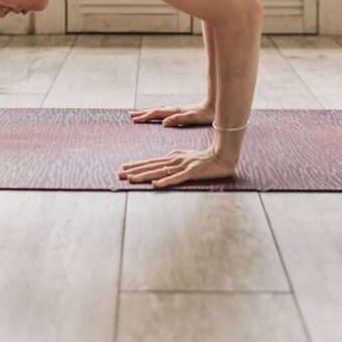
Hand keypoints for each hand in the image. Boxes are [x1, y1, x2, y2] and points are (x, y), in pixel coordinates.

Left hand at [118, 146, 235, 187]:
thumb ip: (175, 159)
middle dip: (134, 170)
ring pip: (159, 172)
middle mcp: (174, 160)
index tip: (124, 167)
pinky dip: (165, 182)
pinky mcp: (191, 173)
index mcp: (172, 157)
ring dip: (144, 176)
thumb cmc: (204, 158)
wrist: (222, 156)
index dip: (137, 165)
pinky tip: (155, 185)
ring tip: (131, 179)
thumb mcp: (186, 157)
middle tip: (119, 173)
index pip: (151, 162)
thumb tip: (164, 160)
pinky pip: (176, 179)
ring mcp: (182, 166)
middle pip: (151, 166)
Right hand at [128, 102, 214, 126]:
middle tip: (130, 115)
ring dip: (149, 112)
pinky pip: (165, 111)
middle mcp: (174, 109)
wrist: (215, 106)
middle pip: (155, 110)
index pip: (156, 113)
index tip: (134, 119)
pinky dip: (158, 112)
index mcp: (175, 111)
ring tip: (140, 113)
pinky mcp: (182, 112)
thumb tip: (163, 122)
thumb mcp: (192, 118)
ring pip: (159, 110)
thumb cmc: (205, 114)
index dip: (145, 116)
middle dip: (143, 113)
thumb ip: (178, 119)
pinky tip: (160, 113)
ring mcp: (177, 109)